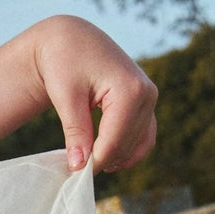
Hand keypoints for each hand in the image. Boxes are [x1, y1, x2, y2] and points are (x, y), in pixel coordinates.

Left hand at [32, 15, 157, 173]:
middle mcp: (147, 93)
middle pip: (127, 144)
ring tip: (88, 164)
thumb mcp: (66, 98)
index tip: (74, 174)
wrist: (71, 39)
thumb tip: (79, 166)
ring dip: (116, 157)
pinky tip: (105, 157)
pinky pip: (144, 133)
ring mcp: (150, 96)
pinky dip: (128, 148)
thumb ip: (76, 132)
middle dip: (103, 160)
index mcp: (130, 90)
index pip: (114, 140)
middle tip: (76, 171)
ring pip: (138, 142)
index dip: (94, 162)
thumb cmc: (64, 63)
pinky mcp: (146, 100)